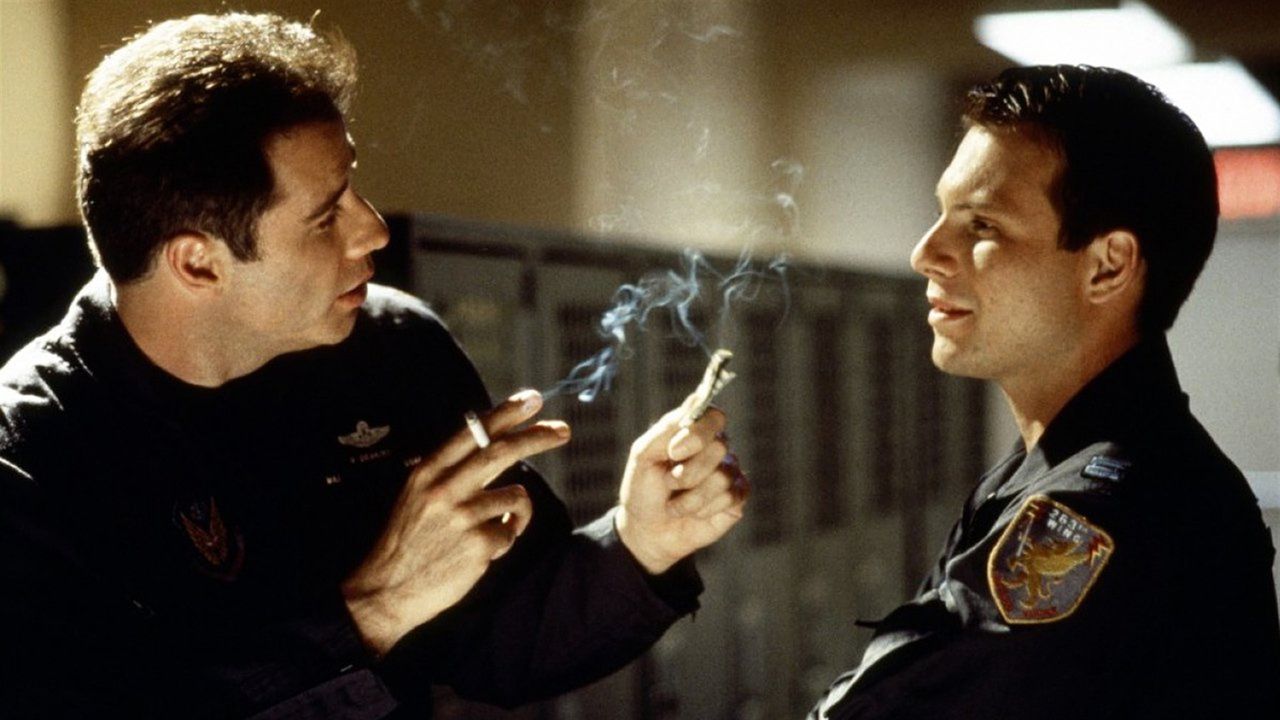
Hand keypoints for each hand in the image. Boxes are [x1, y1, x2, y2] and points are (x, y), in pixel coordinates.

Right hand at [341, 390, 569, 654]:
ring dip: (517, 510)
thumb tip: (495, 448)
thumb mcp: (416, 495)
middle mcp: (444, 489)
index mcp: (427, 472)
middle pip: (500, 452)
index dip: (505, 413)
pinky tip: (482, 551)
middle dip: (536, 437)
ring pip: (516, 495)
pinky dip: (505, 539)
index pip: (473, 433)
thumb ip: (450, 472)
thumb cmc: (406, 542)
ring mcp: (462, 517)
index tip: (531, 399)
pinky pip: (510, 532)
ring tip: (497, 527)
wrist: (384, 590)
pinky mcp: (478, 545)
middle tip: (563, 430)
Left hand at [615, 400, 748, 574]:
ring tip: (676, 503)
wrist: (645, 530)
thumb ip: (668, 428)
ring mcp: (729, 473)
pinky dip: (704, 509)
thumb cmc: (643, 489)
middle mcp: (716, 449)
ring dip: (691, 497)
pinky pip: (730, 497)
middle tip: (669, 483)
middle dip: (688, 472)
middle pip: (719, 447)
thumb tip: (697, 396)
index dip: (698, 433)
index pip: (714, 417)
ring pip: (722, 477)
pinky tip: (693, 513)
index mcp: (694, 432)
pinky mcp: (736, 499)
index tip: (673, 451)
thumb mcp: (644, 455)